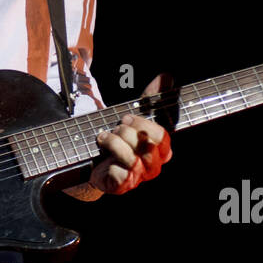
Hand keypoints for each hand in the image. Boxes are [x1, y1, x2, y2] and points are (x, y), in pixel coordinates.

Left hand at [89, 74, 173, 194]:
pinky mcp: (123, 186)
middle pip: (146, 143)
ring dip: (113, 141)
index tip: (127, 117)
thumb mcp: (136, 115)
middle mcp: (154, 165)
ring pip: (131, 156)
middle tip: (116, 127)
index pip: (161, 135)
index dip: (141, 123)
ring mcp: (140, 178)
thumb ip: (153, 97)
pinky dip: (107, 155)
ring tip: (104, 137)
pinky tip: (101, 151)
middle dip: (126, 130)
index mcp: (163, 149)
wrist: (95, 162)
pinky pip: (120, 171)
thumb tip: (167, 76)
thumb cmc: (120, 138)